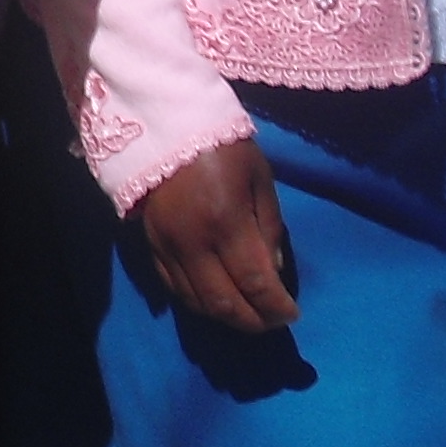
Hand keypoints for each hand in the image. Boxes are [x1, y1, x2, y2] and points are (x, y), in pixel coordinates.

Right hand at [133, 140, 298, 332]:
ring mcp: (168, 247)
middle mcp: (194, 242)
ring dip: (228, 318)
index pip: (255, 282)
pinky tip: (218, 300)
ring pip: (198, 303)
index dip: (277, 307)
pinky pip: (175, 289)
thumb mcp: (259, 177)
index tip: (293, 314)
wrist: (163, 125)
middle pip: (225, 303)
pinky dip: (199, 303)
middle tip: (273, 320)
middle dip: (255, 321)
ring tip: (250, 314)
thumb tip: (275, 271)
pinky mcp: (152, 246)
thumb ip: (269, 226)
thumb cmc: (222, 147)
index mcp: (226, 220)